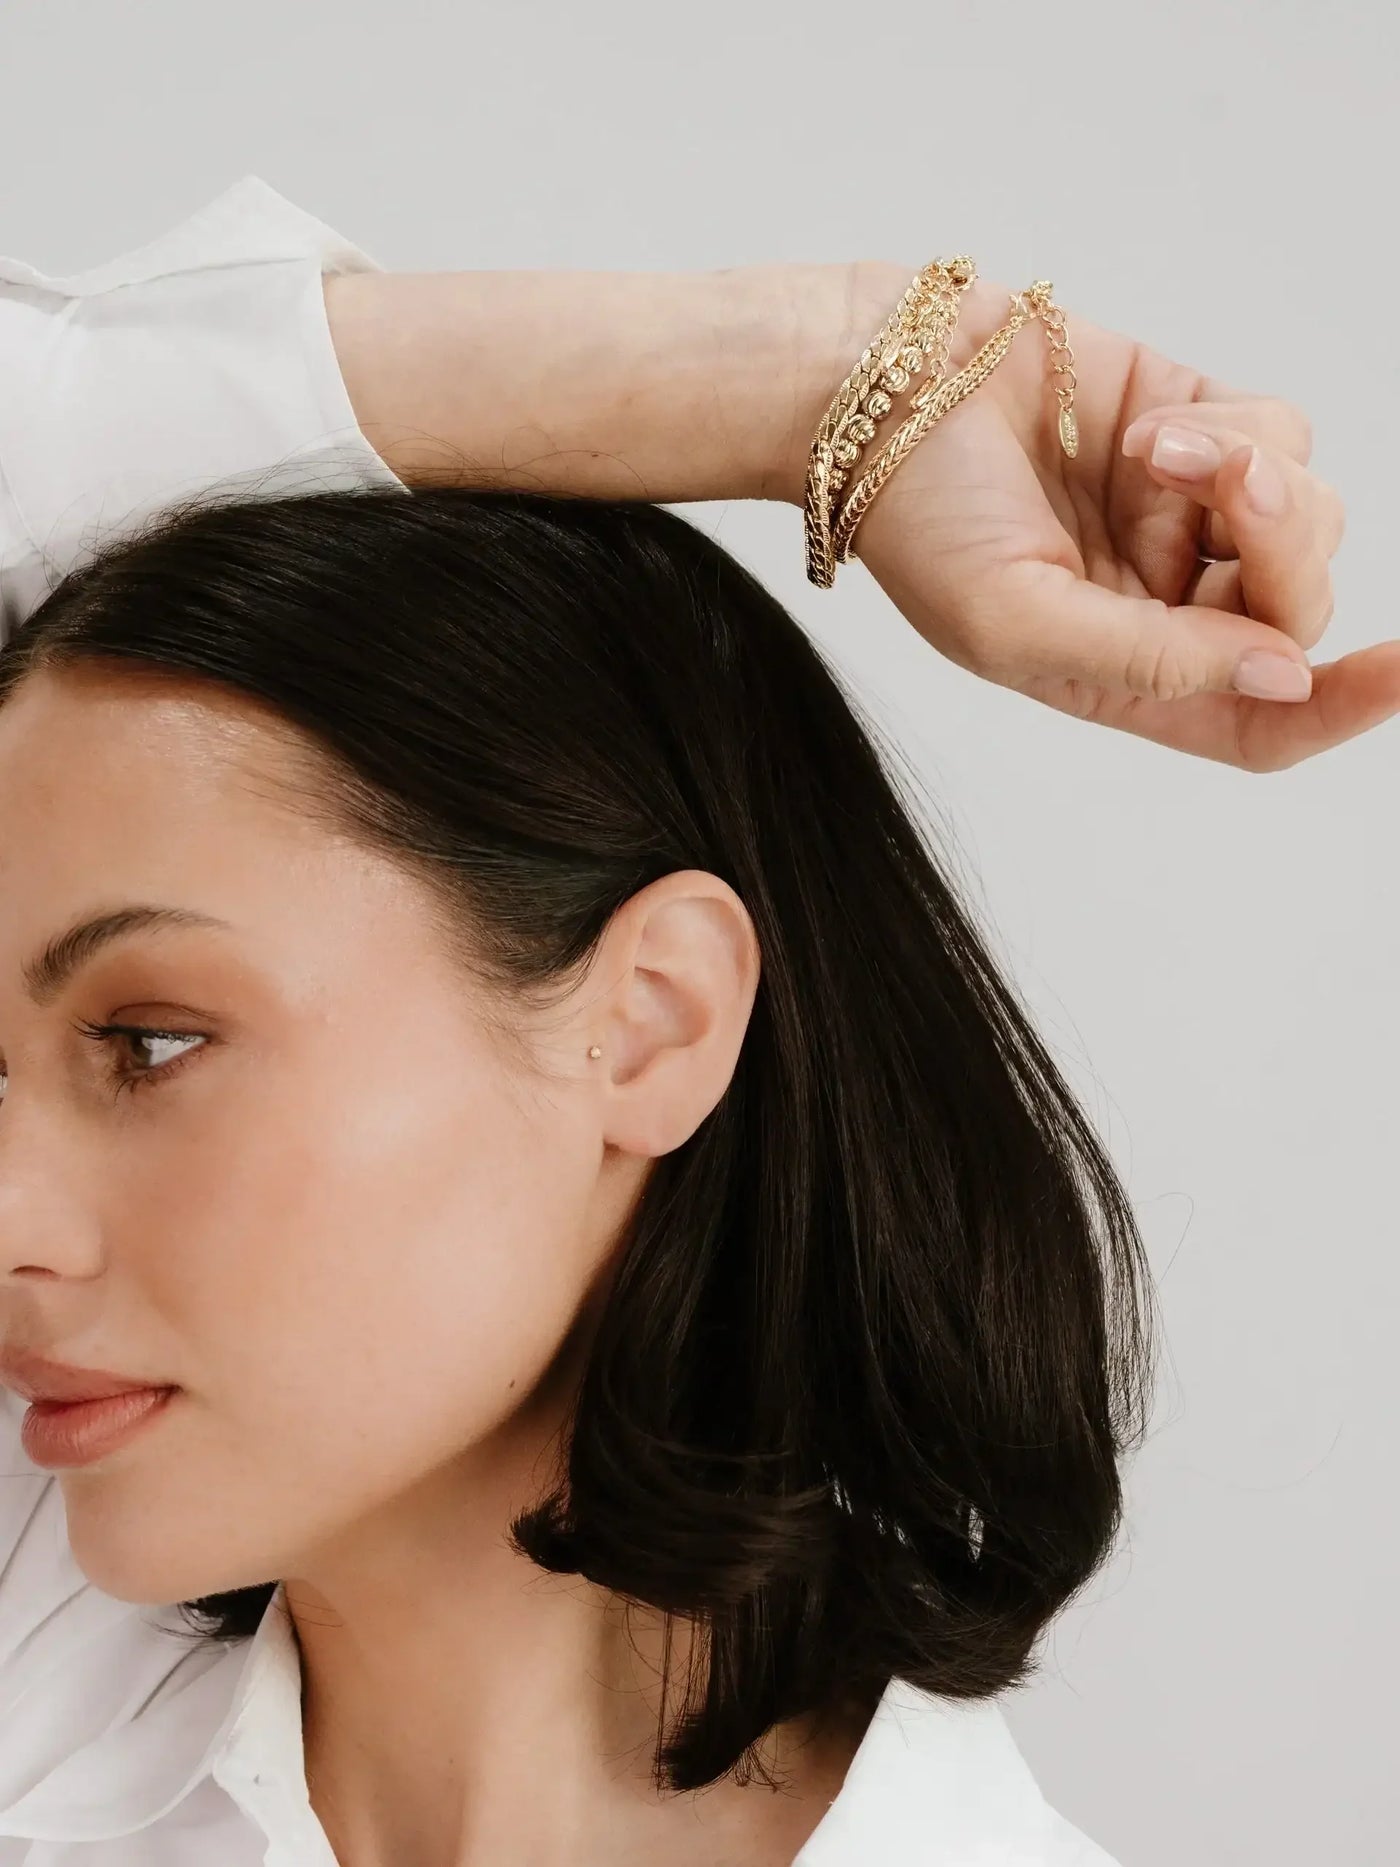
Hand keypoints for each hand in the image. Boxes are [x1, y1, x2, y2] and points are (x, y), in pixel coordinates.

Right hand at [832, 265, 1399, 769]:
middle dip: (1281, 551)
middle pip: (1294, 610)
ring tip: (1160, 452)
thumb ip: (1153, 663)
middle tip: (1229, 489)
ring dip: (1255, 479)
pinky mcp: (1196, 422)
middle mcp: (1167, 605)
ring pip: (1307, 516)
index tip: (1399, 671)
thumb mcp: (1016, 623)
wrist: (875, 390)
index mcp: (1124, 679)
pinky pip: (1280, 435)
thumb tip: (1287, 676)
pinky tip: (1147, 430)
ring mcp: (1186, 514)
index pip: (1260, 723)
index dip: (1337, 711)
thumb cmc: (919, 523)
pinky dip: (1231, 428)